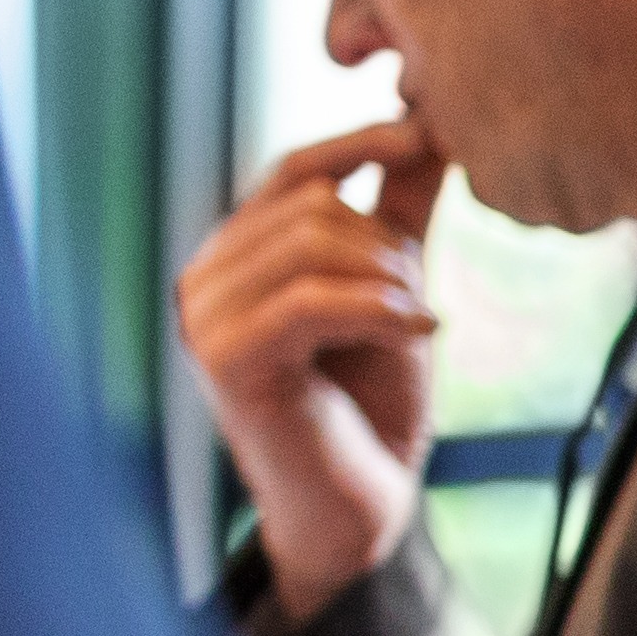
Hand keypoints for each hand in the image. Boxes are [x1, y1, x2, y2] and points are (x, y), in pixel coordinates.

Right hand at [178, 116, 450, 617]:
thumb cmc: (371, 403)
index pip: (293, 169)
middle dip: (386, 243)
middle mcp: (205, 278)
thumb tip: (432, 128)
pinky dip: (377, 310)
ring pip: (308, 245)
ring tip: (416, 321)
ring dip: (387, 279)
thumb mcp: (391, 290)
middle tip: (419, 299)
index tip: (428, 135)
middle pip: (308, 205)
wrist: (359, 507)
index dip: (360, 143)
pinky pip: (309, 300)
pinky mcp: (224, 360)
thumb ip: (400, 214)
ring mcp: (204, 318)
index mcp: (238, 255)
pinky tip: (418, 333)